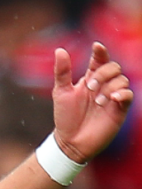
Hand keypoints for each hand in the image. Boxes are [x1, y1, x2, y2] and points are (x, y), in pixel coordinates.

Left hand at [52, 42, 133, 163]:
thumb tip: (59, 50)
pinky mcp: (119, 109)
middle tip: (90, 87)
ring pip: (122, 79)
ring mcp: (112, 97)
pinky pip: (128, 95)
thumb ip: (62, 72)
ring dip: (109, 87)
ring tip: (97, 101)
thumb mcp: (61, 92)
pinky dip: (122, 94)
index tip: (96, 46)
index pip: (99, 60)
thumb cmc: (65, 117)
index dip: (100, 52)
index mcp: (89, 79)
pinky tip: (112, 99)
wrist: (70, 142)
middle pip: (113, 67)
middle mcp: (103, 85)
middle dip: (103, 73)